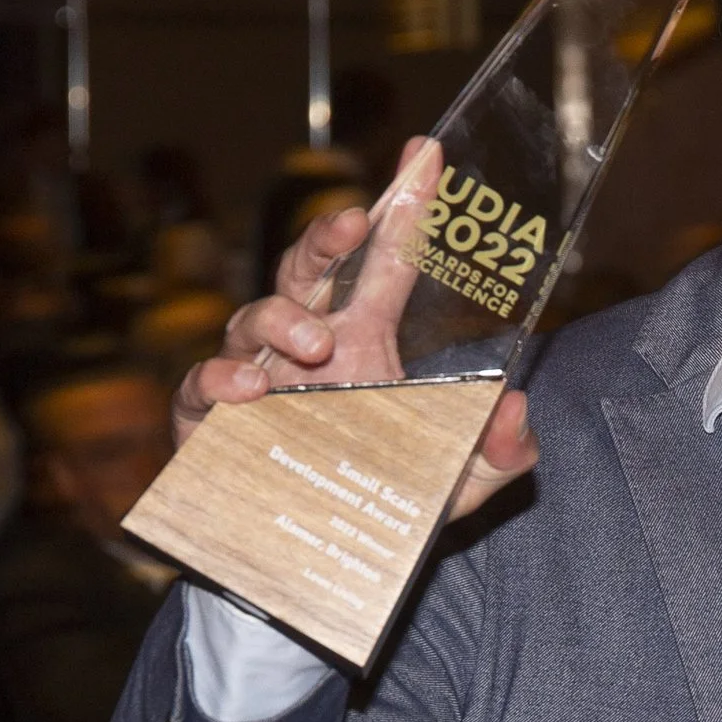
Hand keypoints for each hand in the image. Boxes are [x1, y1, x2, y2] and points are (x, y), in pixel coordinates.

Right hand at [175, 135, 540, 522]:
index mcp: (366, 341)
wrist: (308, 568)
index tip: (429, 152)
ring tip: (316, 342)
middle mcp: (309, 346)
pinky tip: (251, 390)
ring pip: (256, 315)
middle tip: (356, 221)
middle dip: (328, 235)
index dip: (405, 206)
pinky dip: (222, 378)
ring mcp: (256, 376)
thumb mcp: (458, 488)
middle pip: (311, 268)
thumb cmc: (380, 510)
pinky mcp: (209, 420)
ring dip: (283, 317)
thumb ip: (501, 454)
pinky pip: (205, 384)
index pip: (388, 261)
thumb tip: (516, 408)